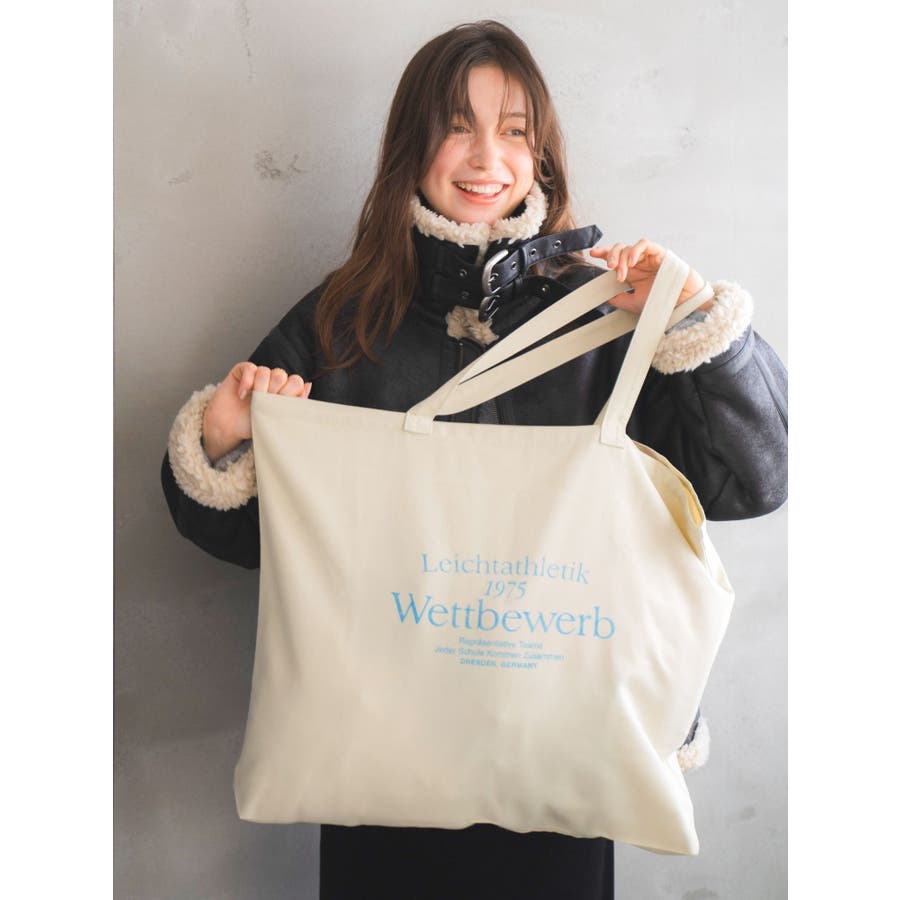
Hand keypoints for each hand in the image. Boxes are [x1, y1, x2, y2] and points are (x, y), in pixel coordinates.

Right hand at [202, 362, 311, 462]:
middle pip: (281, 375)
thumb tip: (309, 384)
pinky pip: (250, 368)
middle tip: (264, 403)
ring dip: (259, 388)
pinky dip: (246, 382)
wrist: (228, 428)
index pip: (296, 382)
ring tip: (253, 401)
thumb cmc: (253, 424)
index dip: (288, 393)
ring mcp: (257, 374)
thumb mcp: (277, 418)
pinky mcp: (242, 371)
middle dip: (273, 391)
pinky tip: (242, 395)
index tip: (279, 406)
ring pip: (266, 371)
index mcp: (284, 391)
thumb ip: (294, 403)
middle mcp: (272, 381)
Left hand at [589, 238, 713, 314]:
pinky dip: (635, 251)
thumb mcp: (633, 304)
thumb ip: (619, 299)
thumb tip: (605, 295)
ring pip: (629, 248)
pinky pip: (644, 244)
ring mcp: (648, 258)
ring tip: (622, 273)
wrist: (682, 304)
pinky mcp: (659, 253)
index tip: (593, 254)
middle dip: (611, 256)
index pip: (615, 259)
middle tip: (611, 267)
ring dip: (622, 258)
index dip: (604, 253)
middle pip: (619, 250)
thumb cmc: (661, 304)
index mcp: (631, 273)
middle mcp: (638, 263)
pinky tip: (632, 263)